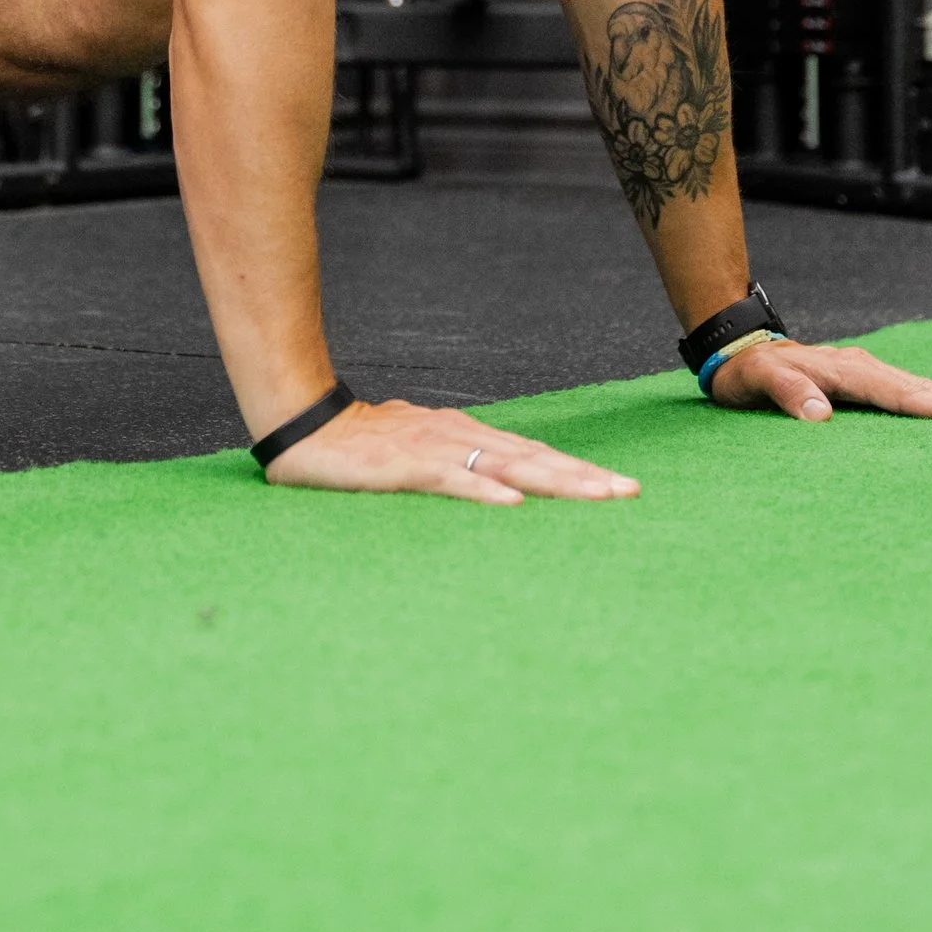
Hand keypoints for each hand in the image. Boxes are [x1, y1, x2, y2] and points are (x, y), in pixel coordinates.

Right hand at [265, 397, 639, 504]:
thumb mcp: (418, 455)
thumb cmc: (359, 445)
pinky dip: (484, 493)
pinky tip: (513, 505)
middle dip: (584, 477)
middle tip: (630, 492)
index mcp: (464, 436)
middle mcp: (458, 437)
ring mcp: (433, 450)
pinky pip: (451, 481)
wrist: (302, 426)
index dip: (577, 472)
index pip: (533, 456)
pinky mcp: (404, 466)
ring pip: (506, 467)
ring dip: (554, 482)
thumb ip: (457, 468)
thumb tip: (498, 488)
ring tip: (596, 496)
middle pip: (533, 459)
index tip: (619, 487)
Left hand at [704, 333, 931, 422]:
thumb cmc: (747, 372)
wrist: (738, 350)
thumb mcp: (756, 381)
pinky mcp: (863, 377)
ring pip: (919, 386)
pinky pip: (906, 390)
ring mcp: (865, 370)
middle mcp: (863, 367)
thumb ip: (787, 394)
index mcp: (845, 371)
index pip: (900, 395)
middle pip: (921, 388)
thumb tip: (821, 416)